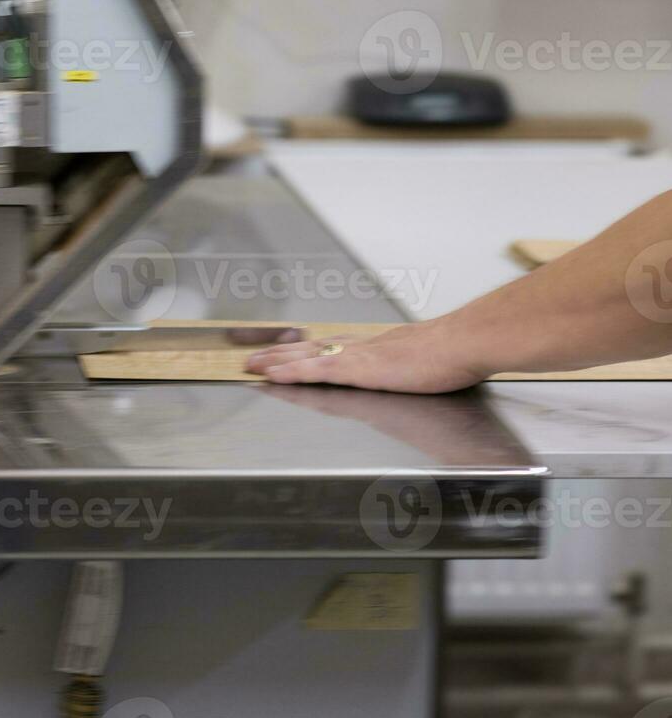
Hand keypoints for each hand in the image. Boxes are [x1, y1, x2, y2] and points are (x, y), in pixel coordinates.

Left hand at [244, 322, 490, 393]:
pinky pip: (316, 370)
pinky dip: (292, 371)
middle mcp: (361, 347)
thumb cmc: (456, 352)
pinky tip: (274, 375)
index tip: (288, 350)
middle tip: (254, 356)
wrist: (465, 342)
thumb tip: (419, 364)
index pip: (333, 346)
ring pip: (306, 357)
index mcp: (377, 346)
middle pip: (311, 347)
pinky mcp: (359, 369)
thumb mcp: (429, 357)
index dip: (307, 349)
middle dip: (281, 353)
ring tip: (251, 365)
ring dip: (276, 361)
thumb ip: (414, 361)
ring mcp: (357, 357)